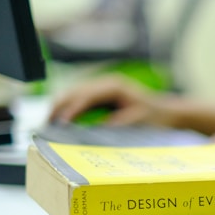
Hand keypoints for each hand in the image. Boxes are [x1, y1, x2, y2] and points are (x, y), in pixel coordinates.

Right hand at [49, 74, 179, 126]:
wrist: (167, 113)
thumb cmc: (156, 118)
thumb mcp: (138, 122)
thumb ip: (116, 125)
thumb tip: (92, 130)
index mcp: (114, 86)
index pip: (86, 96)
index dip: (72, 109)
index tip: (61, 123)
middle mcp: (105, 83)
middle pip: (74, 92)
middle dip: (59, 108)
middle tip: (46, 125)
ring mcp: (102, 88)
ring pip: (73, 94)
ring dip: (60, 108)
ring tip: (49, 125)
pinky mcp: (101, 96)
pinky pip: (79, 100)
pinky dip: (68, 110)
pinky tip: (60, 122)